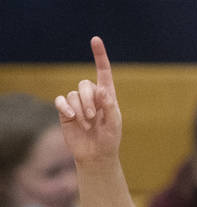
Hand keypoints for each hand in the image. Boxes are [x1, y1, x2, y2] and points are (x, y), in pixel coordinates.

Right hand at [54, 36, 122, 165]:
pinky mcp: (65, 110)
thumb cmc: (109, 139)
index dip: (100, 56)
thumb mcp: (114, 124)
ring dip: (80, 110)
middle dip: (88, 100)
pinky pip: (60, 101)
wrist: (95, 155)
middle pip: (84, 84)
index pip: (103, 72)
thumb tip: (102, 90)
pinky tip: (71, 117)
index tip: (95, 39)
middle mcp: (91, 96)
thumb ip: (110, 107)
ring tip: (86, 125)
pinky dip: (65, 108)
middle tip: (93, 117)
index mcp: (107, 96)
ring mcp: (77, 103)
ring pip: (73, 94)